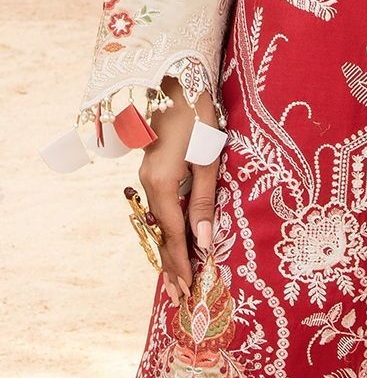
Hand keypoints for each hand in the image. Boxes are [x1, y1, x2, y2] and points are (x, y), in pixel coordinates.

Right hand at [139, 77, 219, 301]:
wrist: (176, 81)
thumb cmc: (199, 118)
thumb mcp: (208, 158)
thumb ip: (205, 200)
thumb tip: (205, 240)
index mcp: (163, 186)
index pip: (172, 236)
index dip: (180, 265)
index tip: (187, 291)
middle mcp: (150, 185)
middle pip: (161, 234)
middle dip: (171, 266)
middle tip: (180, 296)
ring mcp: (148, 177)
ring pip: (158, 222)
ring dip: (169, 249)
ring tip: (177, 276)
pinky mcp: (153, 169)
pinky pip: (159, 208)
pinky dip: (167, 228)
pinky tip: (174, 239)